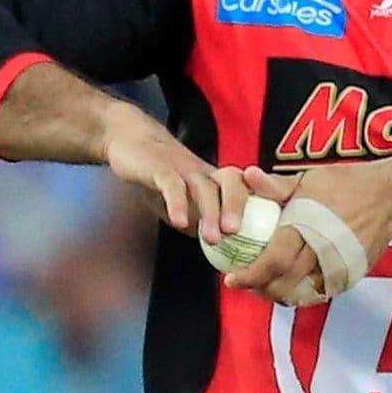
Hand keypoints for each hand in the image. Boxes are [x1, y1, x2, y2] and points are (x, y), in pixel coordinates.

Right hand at [101, 103, 246, 244]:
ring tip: (213, 238)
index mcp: (214, 180)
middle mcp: (204, 172)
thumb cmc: (161, 174)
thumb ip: (199, 221)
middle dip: (236, 207)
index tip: (261, 232)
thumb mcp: (184, 201)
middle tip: (236, 233)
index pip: (244, 190)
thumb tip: (218, 251)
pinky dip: (177, 203)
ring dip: (210, 212)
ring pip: (203, 186)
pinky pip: (171, 184)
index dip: (256, 207)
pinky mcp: (159, 167)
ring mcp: (182, 168)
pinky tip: (179, 222)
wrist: (131, 140)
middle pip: (231, 183)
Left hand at [226, 158, 391, 302]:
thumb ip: (276, 185)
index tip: (231, 278)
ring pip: (301, 293)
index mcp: (306, 227)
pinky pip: (319, 293)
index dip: (250, 274)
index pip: (272, 260)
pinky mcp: (349, 275)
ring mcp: (337, 266)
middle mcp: (321, 251)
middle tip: (244, 284)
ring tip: (263, 287)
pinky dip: (300, 295)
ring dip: (278, 294)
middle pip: (283, 282)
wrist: (391, 198)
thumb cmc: (347, 184)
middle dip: (259, 289)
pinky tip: (289, 287)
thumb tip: (247, 175)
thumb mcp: (310, 178)